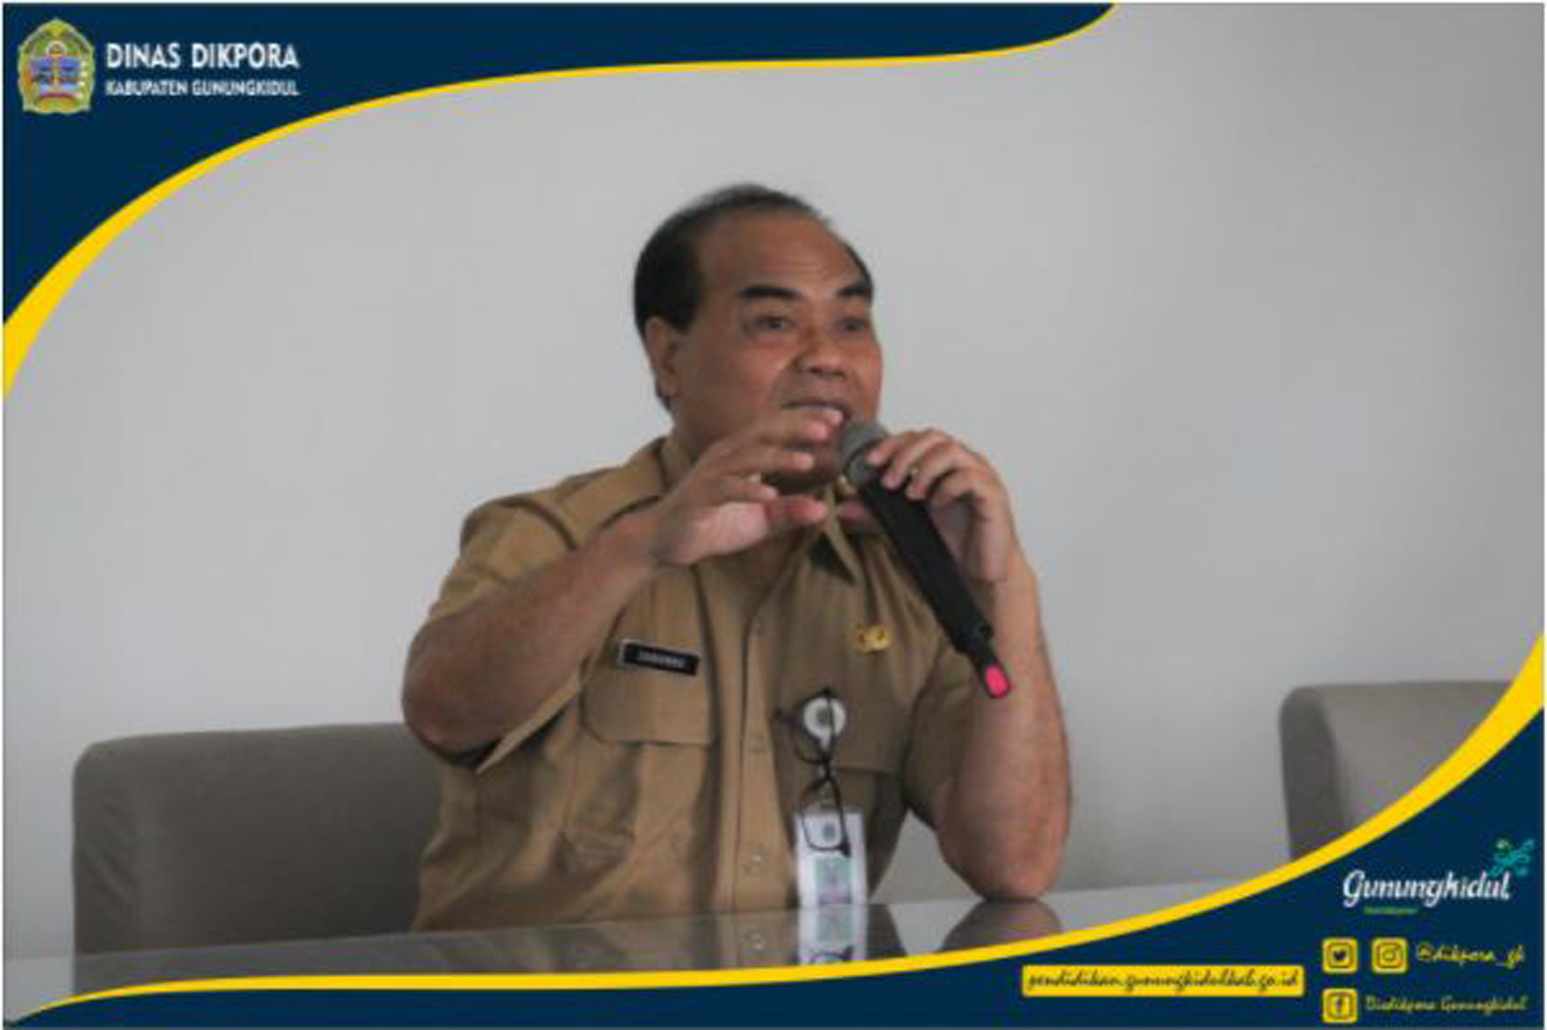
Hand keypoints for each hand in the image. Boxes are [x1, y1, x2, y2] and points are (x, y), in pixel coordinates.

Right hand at [642, 409, 842, 567]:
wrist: (666, 540)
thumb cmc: (712, 522)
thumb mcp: (760, 520)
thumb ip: (789, 513)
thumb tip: (824, 510)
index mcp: (742, 453)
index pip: (777, 429)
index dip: (805, 420)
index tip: (837, 418)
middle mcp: (726, 456)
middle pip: (764, 433)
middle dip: (795, 427)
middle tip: (827, 429)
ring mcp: (711, 474)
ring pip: (747, 457)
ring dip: (777, 458)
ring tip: (806, 462)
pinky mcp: (699, 497)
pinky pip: (725, 488)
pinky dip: (747, 490)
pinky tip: (769, 496)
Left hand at [838, 428, 1024, 587]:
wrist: (979, 575)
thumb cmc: (950, 544)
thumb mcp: (905, 526)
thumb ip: (877, 514)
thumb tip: (842, 508)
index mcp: (944, 463)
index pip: (916, 437)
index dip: (891, 444)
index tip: (868, 462)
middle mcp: (964, 462)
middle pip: (933, 436)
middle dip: (904, 454)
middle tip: (887, 481)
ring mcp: (982, 476)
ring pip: (951, 451)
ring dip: (924, 470)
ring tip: (910, 495)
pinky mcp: (994, 495)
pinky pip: (970, 477)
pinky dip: (947, 487)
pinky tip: (935, 504)